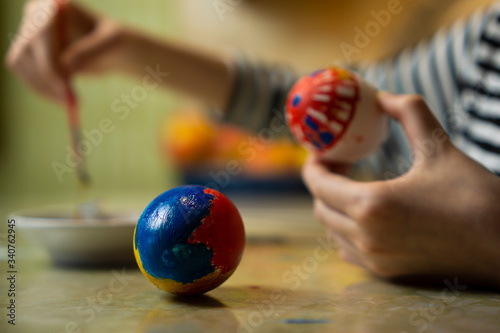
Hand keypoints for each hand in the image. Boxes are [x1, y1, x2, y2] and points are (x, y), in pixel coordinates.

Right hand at [5, 0, 124, 103]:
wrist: (110, 51)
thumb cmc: (114, 43)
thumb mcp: (111, 44)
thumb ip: (90, 50)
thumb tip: (66, 63)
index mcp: (55, 6)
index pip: (41, 34)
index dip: (49, 62)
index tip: (65, 88)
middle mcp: (36, 14)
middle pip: (25, 49)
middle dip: (45, 78)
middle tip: (68, 101)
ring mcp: (29, 32)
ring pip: (19, 62)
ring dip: (41, 86)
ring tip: (69, 101)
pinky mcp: (29, 52)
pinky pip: (24, 72)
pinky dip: (41, 88)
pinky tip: (62, 98)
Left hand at [302, 93, 499, 286]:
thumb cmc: (474, 194)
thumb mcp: (438, 145)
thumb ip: (408, 111)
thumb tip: (382, 96)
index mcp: (371, 205)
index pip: (317, 183)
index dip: (315, 163)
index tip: (326, 151)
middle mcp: (366, 237)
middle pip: (320, 207)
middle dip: (323, 182)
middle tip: (342, 165)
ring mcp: (375, 260)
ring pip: (331, 230)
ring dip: (334, 206)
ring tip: (353, 186)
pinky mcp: (387, 273)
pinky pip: (348, 249)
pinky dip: (346, 230)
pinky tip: (365, 214)